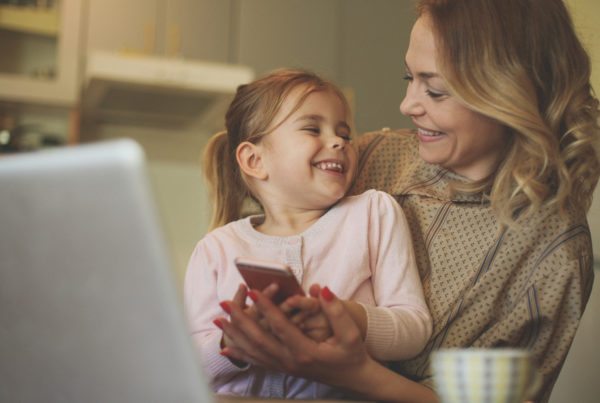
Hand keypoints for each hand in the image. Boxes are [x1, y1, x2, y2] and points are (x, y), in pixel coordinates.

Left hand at [217, 284, 370, 385]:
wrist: (354, 379)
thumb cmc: (352, 353)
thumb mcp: (350, 332)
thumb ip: (336, 310)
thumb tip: (322, 289)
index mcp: (306, 350)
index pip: (279, 325)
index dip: (265, 307)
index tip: (252, 291)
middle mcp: (291, 361)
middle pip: (259, 339)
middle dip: (240, 319)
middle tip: (225, 303)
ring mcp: (285, 367)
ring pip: (254, 351)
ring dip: (235, 334)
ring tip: (219, 319)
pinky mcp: (283, 369)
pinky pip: (257, 362)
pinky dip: (240, 354)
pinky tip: (226, 348)